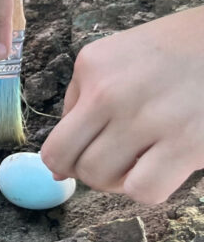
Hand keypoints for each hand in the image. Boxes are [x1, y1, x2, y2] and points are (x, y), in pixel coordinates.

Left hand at [41, 7, 203, 203]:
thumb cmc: (179, 52)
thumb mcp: (119, 58)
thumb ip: (81, 103)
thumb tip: (55, 170)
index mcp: (92, 67)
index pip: (55, 140)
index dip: (70, 158)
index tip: (92, 154)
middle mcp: (111, 92)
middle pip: (68, 161)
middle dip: (87, 172)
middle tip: (115, 160)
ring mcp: (147, 117)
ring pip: (99, 177)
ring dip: (116, 181)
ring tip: (141, 160)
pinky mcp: (186, 142)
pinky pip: (142, 190)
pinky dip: (147, 188)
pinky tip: (162, 167)